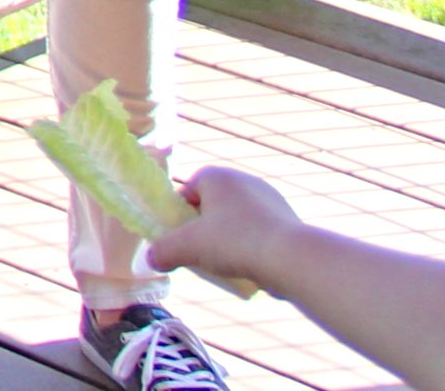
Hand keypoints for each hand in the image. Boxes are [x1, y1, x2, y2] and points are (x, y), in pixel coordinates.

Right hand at [148, 166, 300, 288]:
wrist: (292, 258)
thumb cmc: (234, 242)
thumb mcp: (188, 248)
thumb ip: (164, 251)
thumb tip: (152, 259)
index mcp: (216, 177)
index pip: (188, 192)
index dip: (181, 217)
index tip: (182, 240)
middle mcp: (243, 180)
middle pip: (213, 206)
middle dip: (206, 230)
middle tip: (203, 254)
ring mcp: (270, 198)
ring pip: (238, 219)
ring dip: (230, 239)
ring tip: (230, 265)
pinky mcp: (288, 218)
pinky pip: (260, 231)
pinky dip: (253, 246)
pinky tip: (253, 266)